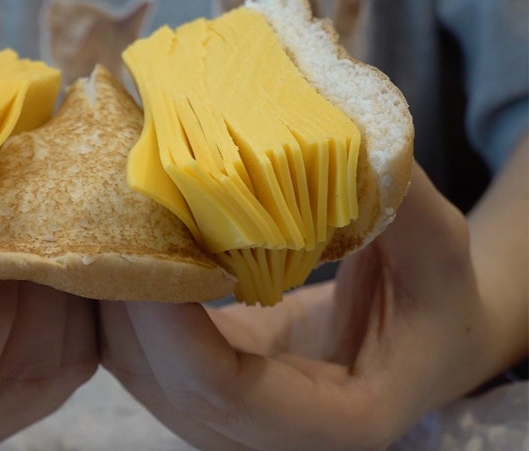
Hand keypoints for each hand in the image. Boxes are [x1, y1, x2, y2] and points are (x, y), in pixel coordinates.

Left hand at [100, 163, 492, 450]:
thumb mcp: (439, 251)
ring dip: (112, 290)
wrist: (420, 337)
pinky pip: (134, 348)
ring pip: (132, 366)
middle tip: (113, 203)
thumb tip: (337, 131)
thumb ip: (398, 204)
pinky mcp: (198, 385)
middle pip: (159, 378)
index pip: (218, 387)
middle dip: (126, 292)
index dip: (170, 314)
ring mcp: (223, 419)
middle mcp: (265, 438)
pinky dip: (122, 293)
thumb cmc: (436, 300)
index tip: (150, 231)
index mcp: (334, 423)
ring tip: (113, 209)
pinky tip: (128, 234)